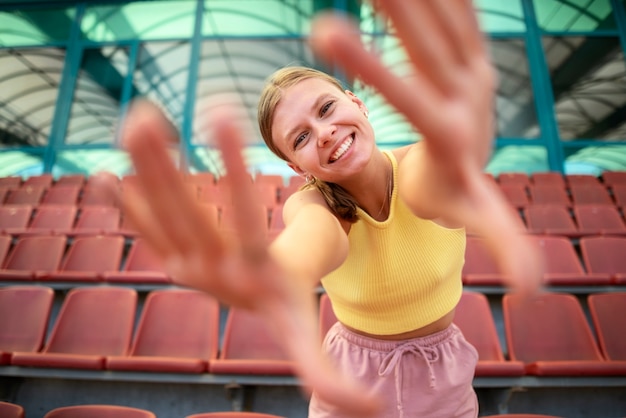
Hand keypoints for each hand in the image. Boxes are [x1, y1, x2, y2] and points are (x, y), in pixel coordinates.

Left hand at [117, 101, 380, 415]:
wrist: (254, 304)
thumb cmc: (288, 304)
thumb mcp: (308, 333)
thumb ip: (328, 374)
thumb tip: (373, 412)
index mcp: (251, 275)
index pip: (243, 221)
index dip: (234, 173)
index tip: (223, 117)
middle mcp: (211, 270)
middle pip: (184, 213)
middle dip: (164, 165)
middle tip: (143, 116)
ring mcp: (184, 264)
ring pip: (160, 210)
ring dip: (143, 166)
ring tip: (133, 119)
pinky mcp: (170, 258)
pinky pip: (145, 225)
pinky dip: (124, 200)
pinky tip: (101, 173)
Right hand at [309, 0, 543, 294]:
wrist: (474, 160)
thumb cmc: (457, 194)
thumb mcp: (477, 219)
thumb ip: (509, 245)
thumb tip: (535, 289)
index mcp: (453, 133)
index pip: (411, 99)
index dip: (370, 67)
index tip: (325, 33)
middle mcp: (466, 94)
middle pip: (428, 47)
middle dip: (393, 9)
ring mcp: (472, 69)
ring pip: (444, 20)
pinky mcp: (470, 54)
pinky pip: (456, 14)